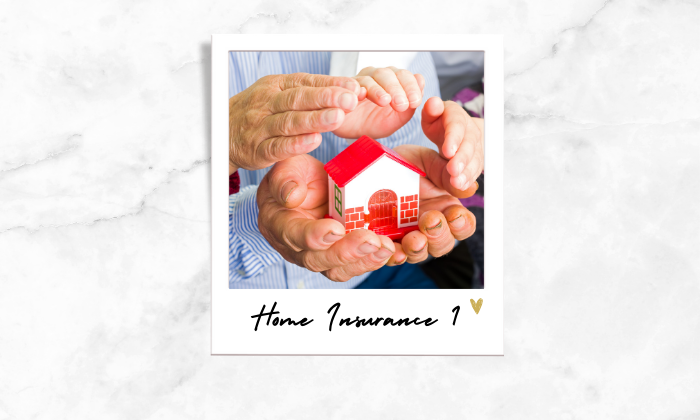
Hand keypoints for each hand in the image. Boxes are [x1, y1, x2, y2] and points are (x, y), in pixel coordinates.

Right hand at [229, 73, 361, 174]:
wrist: (222, 132)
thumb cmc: (259, 112)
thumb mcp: (279, 94)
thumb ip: (310, 94)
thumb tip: (349, 92)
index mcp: (276, 86)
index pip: (306, 82)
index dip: (331, 85)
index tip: (354, 88)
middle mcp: (267, 103)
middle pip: (299, 99)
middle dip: (326, 99)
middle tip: (350, 100)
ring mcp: (261, 127)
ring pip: (289, 122)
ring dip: (315, 120)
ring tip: (338, 118)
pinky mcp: (257, 150)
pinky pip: (277, 146)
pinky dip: (296, 144)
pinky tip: (314, 141)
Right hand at [257, 154, 408, 281]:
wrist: (305, 187)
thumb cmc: (294, 175)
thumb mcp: (286, 166)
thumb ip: (285, 179)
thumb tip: (292, 196)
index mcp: (279, 224)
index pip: (295, 235)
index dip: (314, 235)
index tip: (336, 228)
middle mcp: (296, 247)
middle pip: (318, 259)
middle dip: (347, 252)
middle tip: (371, 240)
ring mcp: (318, 255)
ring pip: (338, 269)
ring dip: (364, 260)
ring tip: (386, 247)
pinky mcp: (338, 256)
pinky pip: (353, 266)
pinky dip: (372, 261)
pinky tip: (390, 251)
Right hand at [332, 66, 424, 139]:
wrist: (352, 132)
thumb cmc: (375, 122)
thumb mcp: (397, 117)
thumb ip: (410, 103)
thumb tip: (421, 81)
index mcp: (391, 80)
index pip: (404, 75)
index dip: (411, 86)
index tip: (415, 101)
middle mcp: (375, 76)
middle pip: (387, 74)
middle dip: (396, 89)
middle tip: (401, 104)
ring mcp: (358, 80)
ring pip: (370, 77)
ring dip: (378, 89)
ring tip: (384, 101)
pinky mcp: (342, 89)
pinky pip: (349, 86)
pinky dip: (356, 89)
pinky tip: (361, 96)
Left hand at [389, 145, 478, 264]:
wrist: (372, 163)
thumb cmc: (405, 163)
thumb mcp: (427, 162)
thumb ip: (447, 174)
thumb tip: (470, 188)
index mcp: (446, 208)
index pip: (463, 225)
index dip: (462, 224)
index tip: (454, 214)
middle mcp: (429, 226)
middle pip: (444, 243)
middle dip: (439, 234)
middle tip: (430, 219)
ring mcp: (408, 235)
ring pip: (421, 253)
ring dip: (419, 248)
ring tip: (414, 238)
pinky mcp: (387, 241)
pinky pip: (393, 255)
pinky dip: (396, 256)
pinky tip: (396, 250)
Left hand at [421, 97, 483, 190]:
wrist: (454, 131)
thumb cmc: (439, 123)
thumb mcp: (431, 116)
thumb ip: (430, 110)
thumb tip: (434, 103)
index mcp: (456, 116)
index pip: (457, 125)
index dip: (454, 138)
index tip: (447, 151)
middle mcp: (470, 130)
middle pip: (469, 144)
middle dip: (462, 158)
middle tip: (453, 170)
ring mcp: (477, 145)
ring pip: (475, 158)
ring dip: (467, 172)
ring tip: (457, 182)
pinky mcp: (478, 158)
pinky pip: (476, 169)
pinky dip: (469, 178)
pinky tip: (462, 186)